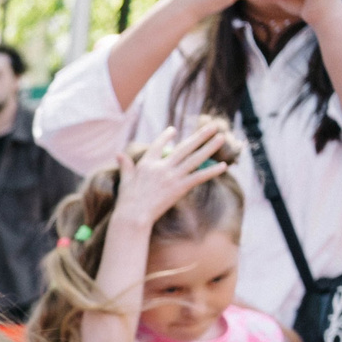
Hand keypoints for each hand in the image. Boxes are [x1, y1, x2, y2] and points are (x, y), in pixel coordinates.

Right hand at [115, 121, 235, 226]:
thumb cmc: (126, 200)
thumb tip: (118, 154)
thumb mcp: (125, 180)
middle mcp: (161, 167)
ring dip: (210, 147)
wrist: (133, 216)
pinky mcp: (179, 187)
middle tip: (213, 126)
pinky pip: (198, 177)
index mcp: (147, 164)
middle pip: (184, 147)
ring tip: (221, 137)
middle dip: (200, 136)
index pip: (158, 145)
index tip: (174, 130)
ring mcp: (172, 176)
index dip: (166, 137)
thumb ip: (126, 166)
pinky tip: (223, 166)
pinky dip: (211, 171)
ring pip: (195, 158)